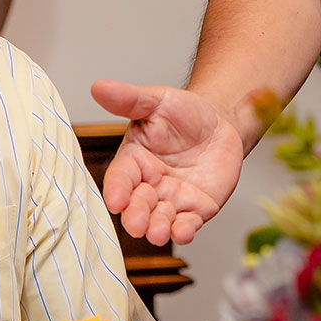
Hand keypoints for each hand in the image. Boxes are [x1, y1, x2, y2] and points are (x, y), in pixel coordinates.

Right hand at [92, 80, 248, 244]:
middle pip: (137, 205)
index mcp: (133, 161)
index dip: (117, 190)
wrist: (221, 123)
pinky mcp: (197, 209)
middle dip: (136, 216)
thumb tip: (99, 87)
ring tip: (157, 233)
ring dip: (157, 228)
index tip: (115, 200)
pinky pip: (188, 223)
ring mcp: (172, 200)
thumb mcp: (158, 101)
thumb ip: (130, 99)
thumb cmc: (183, 113)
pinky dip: (184, 230)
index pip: (120, 179)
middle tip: (136, 224)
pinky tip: (183, 232)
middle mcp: (149, 185)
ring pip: (160, 220)